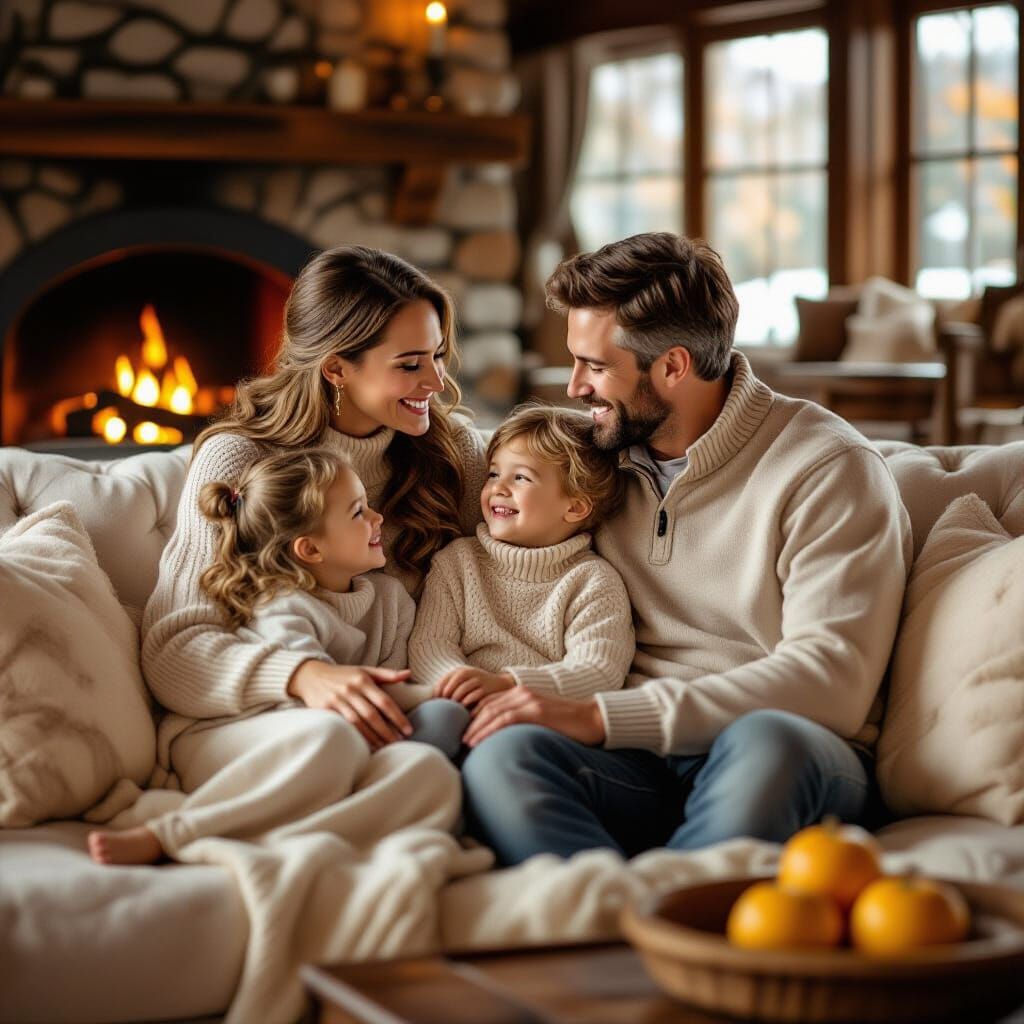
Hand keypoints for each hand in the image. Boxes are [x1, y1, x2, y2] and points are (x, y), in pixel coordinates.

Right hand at [287, 660, 412, 750]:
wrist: (310, 675)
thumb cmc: (343, 675)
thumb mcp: (364, 670)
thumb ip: (386, 674)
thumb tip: (408, 674)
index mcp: (363, 680)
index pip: (384, 701)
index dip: (397, 717)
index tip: (408, 730)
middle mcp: (350, 690)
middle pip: (372, 715)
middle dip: (387, 731)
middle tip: (399, 743)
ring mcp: (337, 700)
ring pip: (358, 723)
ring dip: (372, 737)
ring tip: (385, 747)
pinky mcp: (325, 710)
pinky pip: (343, 726)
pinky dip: (355, 736)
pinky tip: (365, 745)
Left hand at [434, 666, 515, 706]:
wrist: (501, 684)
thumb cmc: (477, 687)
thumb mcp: (464, 683)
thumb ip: (450, 689)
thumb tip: (432, 702)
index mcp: (460, 671)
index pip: (444, 680)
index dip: (438, 691)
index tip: (436, 702)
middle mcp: (469, 673)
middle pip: (452, 684)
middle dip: (446, 696)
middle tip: (444, 707)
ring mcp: (478, 680)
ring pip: (462, 689)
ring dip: (456, 700)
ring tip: (453, 709)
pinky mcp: (486, 688)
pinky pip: (474, 696)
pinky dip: (467, 702)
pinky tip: (465, 709)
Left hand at [462, 687, 605, 747]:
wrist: (593, 718)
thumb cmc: (568, 724)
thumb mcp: (540, 719)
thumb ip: (522, 721)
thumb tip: (505, 739)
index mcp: (521, 693)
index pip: (489, 703)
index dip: (473, 717)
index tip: (463, 732)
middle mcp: (521, 693)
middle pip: (486, 706)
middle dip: (470, 723)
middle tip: (457, 739)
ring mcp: (528, 701)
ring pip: (492, 712)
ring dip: (475, 728)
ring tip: (464, 743)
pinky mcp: (536, 711)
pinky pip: (505, 719)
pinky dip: (488, 730)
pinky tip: (478, 741)